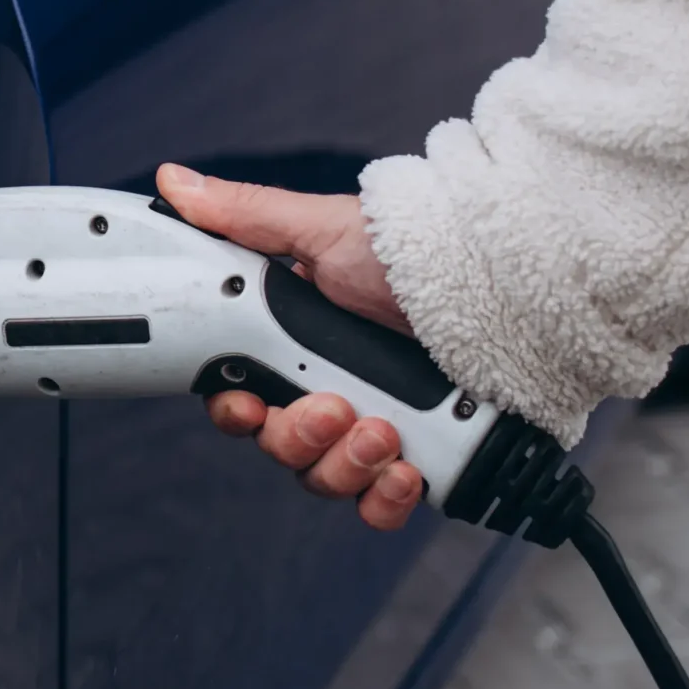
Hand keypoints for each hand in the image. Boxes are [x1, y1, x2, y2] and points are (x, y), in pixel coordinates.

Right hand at [154, 163, 422, 529]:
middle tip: (335, 407)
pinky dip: (386, 499)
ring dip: (346, 465)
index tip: (244, 405)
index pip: (241, 396)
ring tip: (383, 432)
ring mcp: (374, 428)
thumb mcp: (324, 228)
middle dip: (300, 435)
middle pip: (279, 446)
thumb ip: (244, 216)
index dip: (236, 410)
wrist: (513, 285)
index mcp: (294, 342)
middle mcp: (329, 390)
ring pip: (326, 479)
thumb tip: (176, 182)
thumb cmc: (420, 251)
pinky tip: (406, 470)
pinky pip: (381, 506)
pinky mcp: (421, 459)